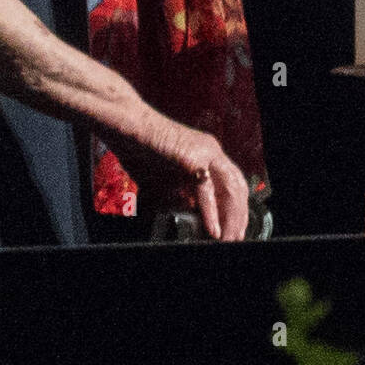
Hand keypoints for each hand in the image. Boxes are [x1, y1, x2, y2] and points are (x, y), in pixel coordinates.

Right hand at [123, 119, 249, 240]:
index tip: (233, 229)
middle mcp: (211, 151)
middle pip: (237, 187)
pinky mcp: (193, 157)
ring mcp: (205, 151)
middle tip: (234, 239)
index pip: (231, 184)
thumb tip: (189, 213)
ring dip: (230, 218)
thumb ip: (179, 194)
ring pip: (230, 189)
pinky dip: (211, 213)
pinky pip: (206, 190)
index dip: (236, 209)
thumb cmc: (138, 149)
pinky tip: (212, 230)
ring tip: (227, 238)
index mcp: (207, 154)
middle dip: (238, 217)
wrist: (126, 125)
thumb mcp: (164, 178)